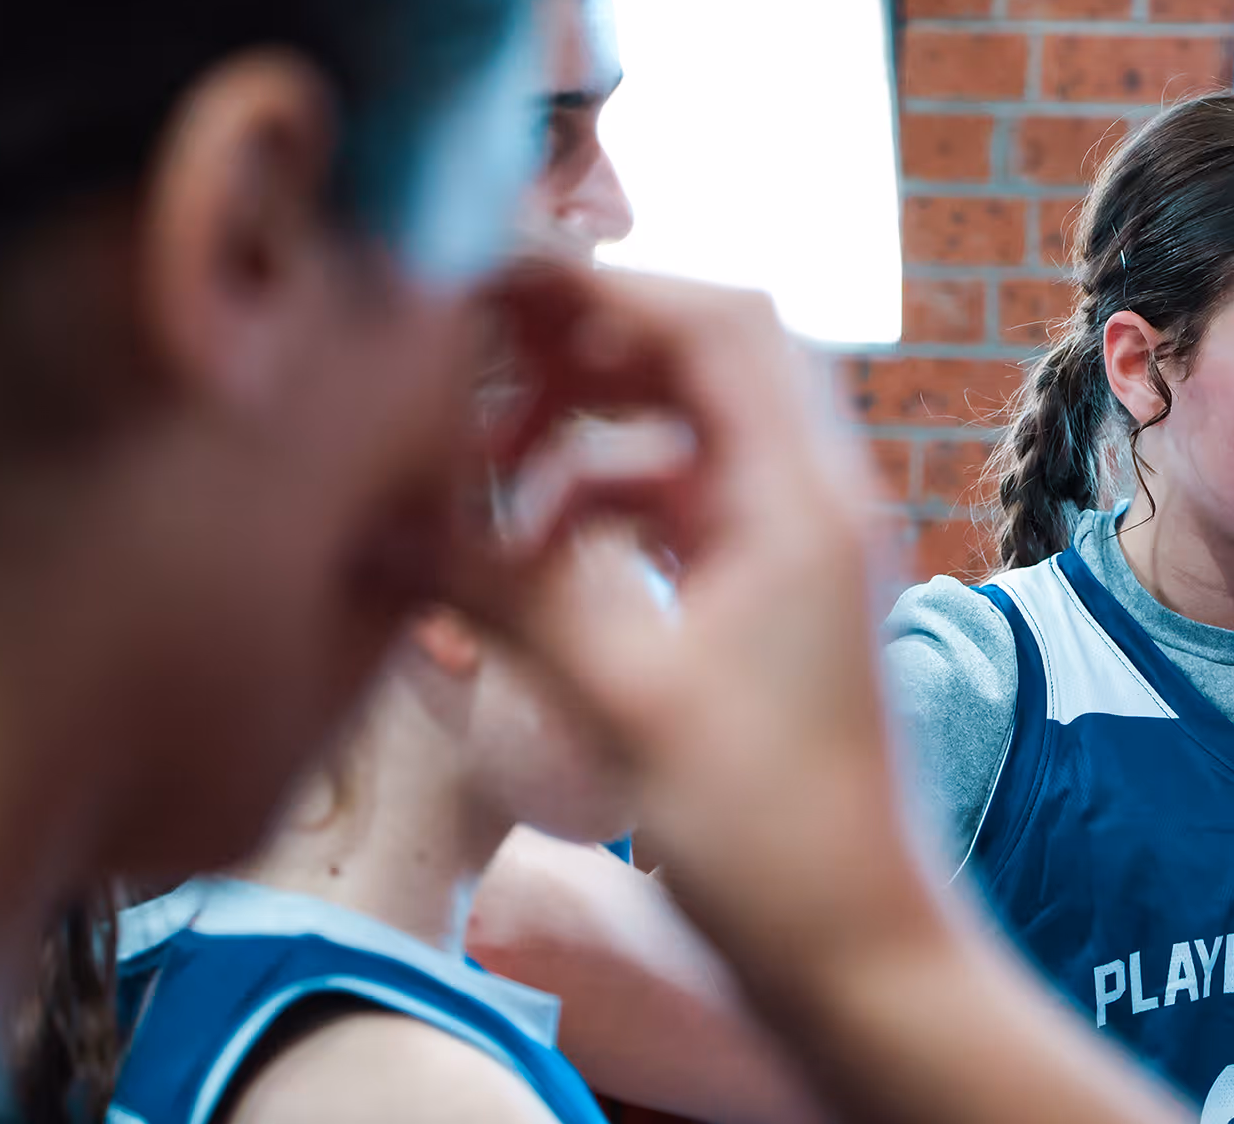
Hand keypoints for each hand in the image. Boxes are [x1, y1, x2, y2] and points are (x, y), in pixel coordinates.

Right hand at [447, 260, 931, 989]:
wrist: (856, 949)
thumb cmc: (771, 834)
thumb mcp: (621, 698)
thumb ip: (500, 594)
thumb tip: (378, 527)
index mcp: (805, 498)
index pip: (717, 322)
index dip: (602, 285)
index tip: (488, 284)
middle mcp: (817, 500)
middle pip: (703, 359)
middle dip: (584, 349)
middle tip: (472, 369)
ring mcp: (800, 547)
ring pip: (685, 434)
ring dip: (586, 437)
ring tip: (487, 482)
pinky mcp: (774, 597)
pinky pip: (683, 507)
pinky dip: (605, 508)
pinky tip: (531, 560)